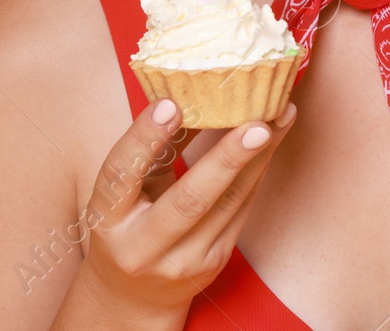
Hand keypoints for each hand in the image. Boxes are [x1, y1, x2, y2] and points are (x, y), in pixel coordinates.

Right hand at [73, 96, 296, 318]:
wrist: (134, 296)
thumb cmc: (127, 225)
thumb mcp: (126, 191)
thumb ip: (153, 149)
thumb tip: (188, 93)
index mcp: (108, 221)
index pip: (122, 176)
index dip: (145, 138)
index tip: (171, 102)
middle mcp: (143, 248)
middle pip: (190, 201)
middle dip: (227, 158)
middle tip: (258, 121)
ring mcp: (183, 261)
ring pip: (230, 203)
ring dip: (260, 155)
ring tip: (281, 115)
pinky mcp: (214, 262)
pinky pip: (242, 209)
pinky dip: (258, 170)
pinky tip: (274, 139)